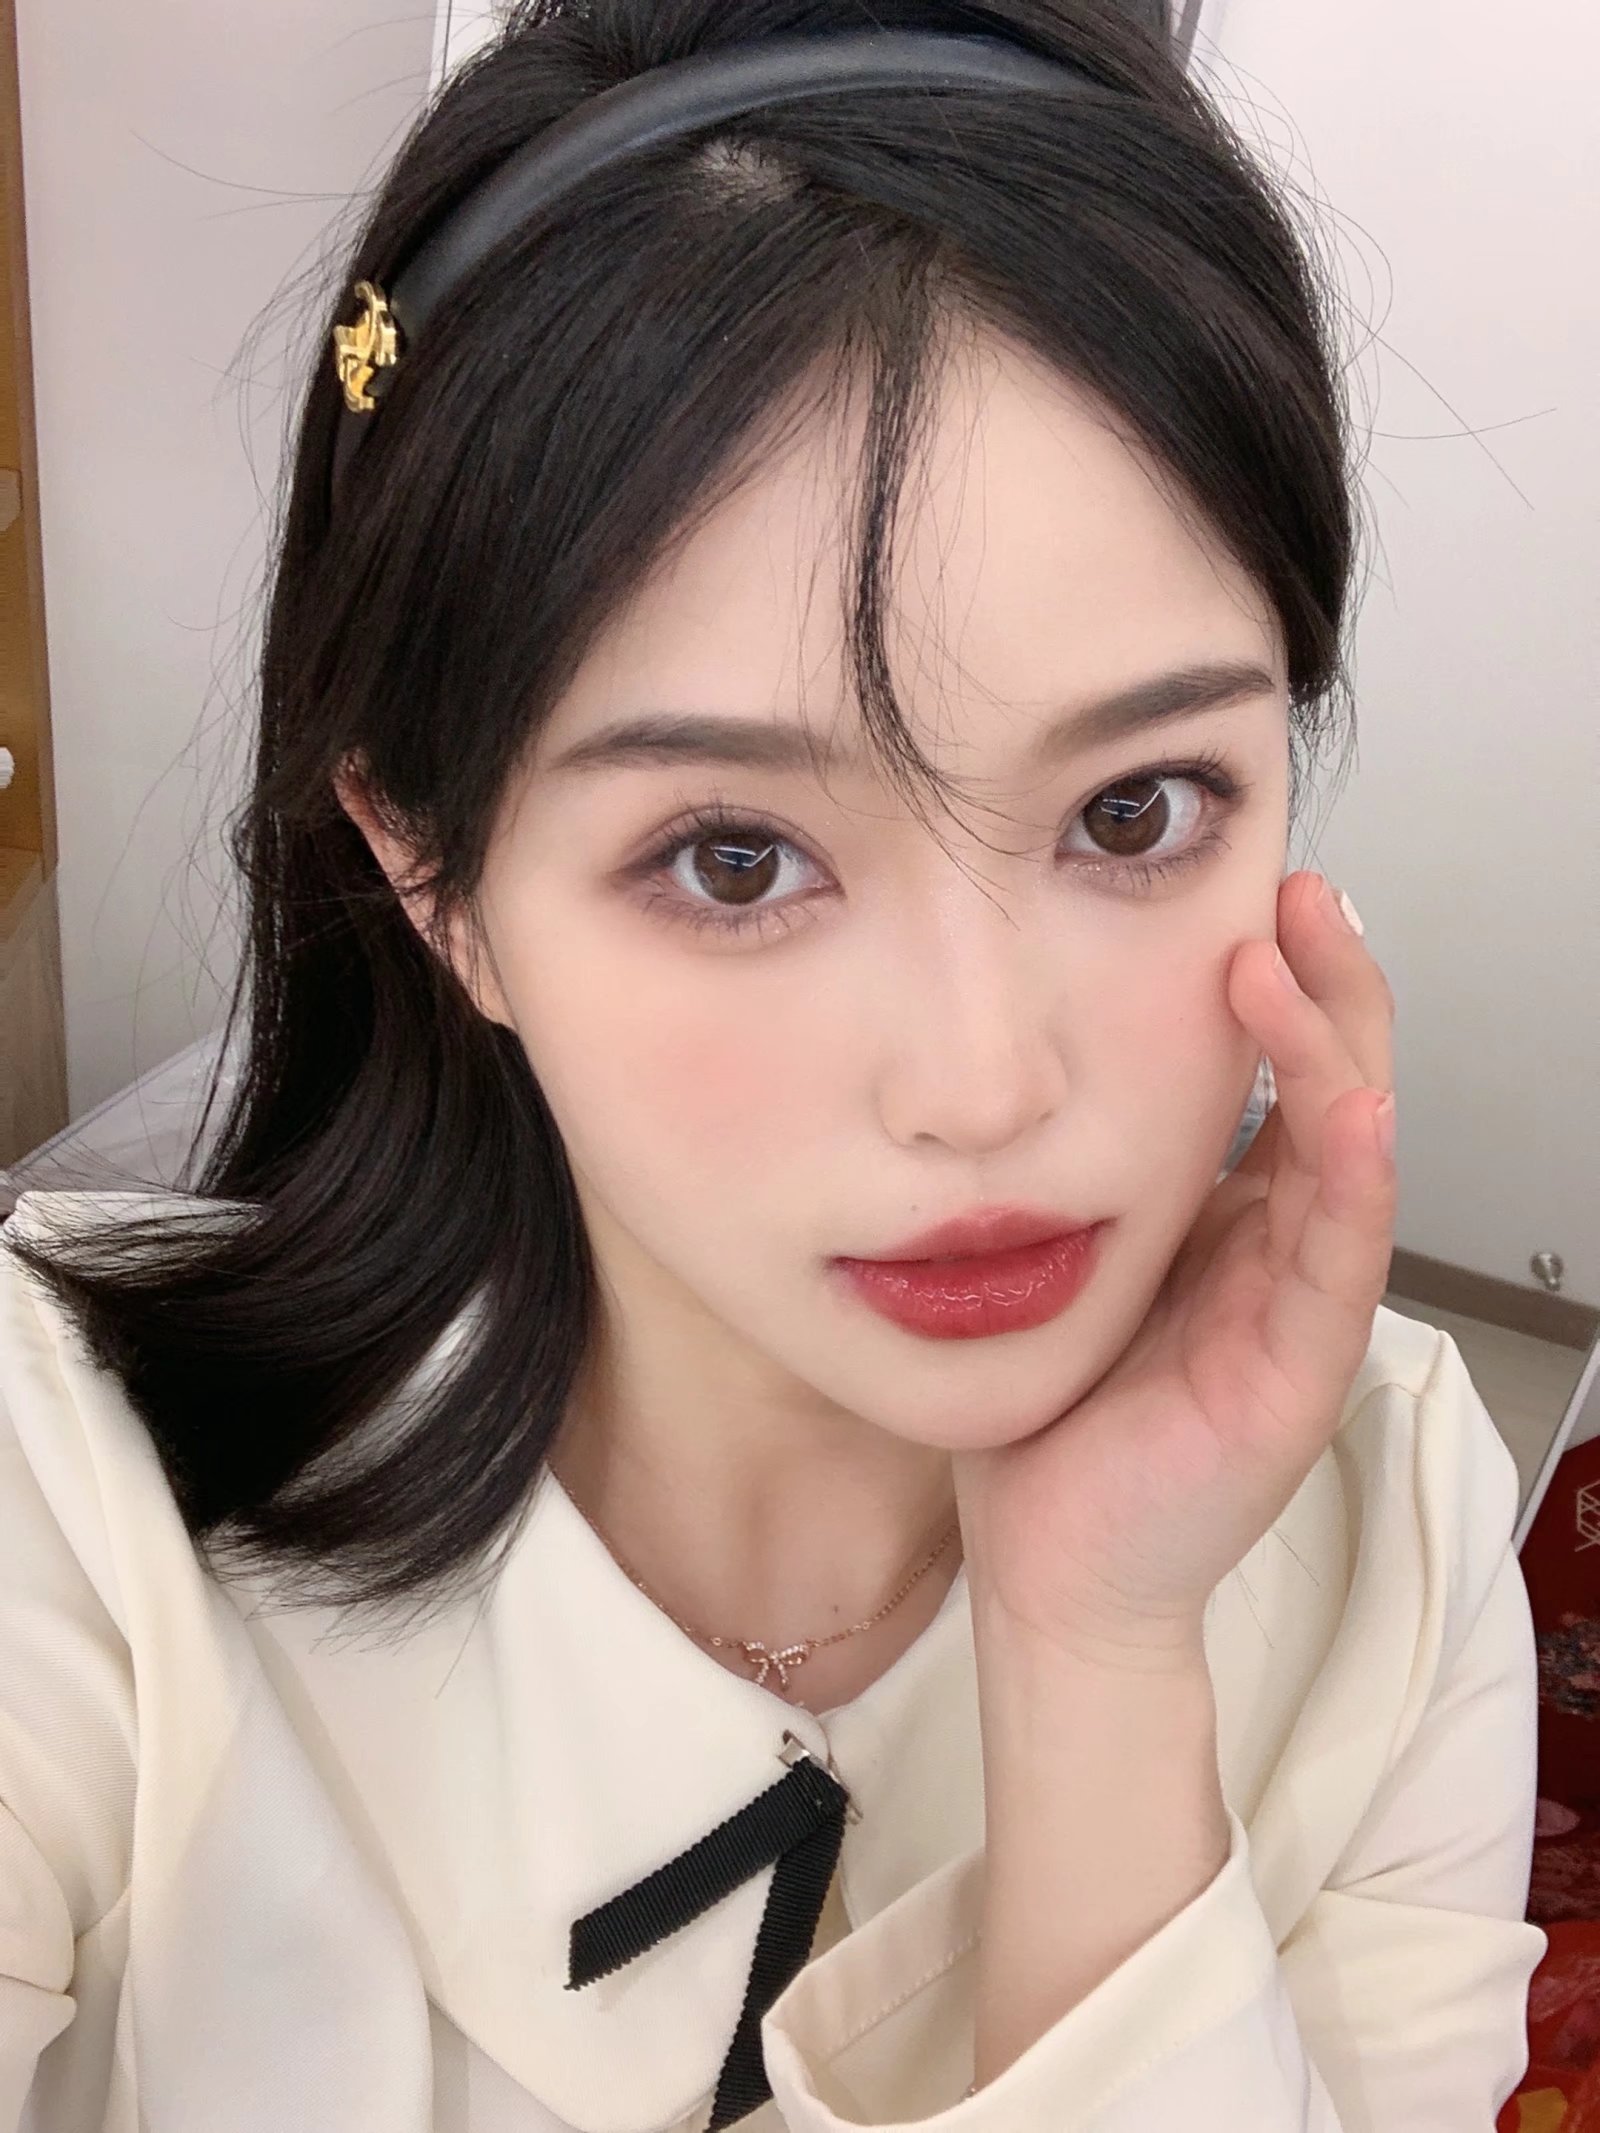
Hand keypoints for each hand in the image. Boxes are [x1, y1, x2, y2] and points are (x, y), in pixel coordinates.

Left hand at [951, 870, 1396, 1667]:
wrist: (1057, 1570)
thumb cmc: (1059, 1422)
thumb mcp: (1074, 1260)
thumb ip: (1089, 1175)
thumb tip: (1033, 1065)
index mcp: (1231, 1218)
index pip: (1279, 1077)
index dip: (1277, 987)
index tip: (1244, 896)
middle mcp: (1280, 1247)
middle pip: (1334, 1086)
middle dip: (1324, 981)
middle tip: (1294, 888)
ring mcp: (1300, 1306)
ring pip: (1347, 1151)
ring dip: (1330, 1045)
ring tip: (1297, 951)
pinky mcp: (1298, 1374)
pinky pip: (1338, 1263)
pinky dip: (1354, 1181)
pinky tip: (1354, 1109)